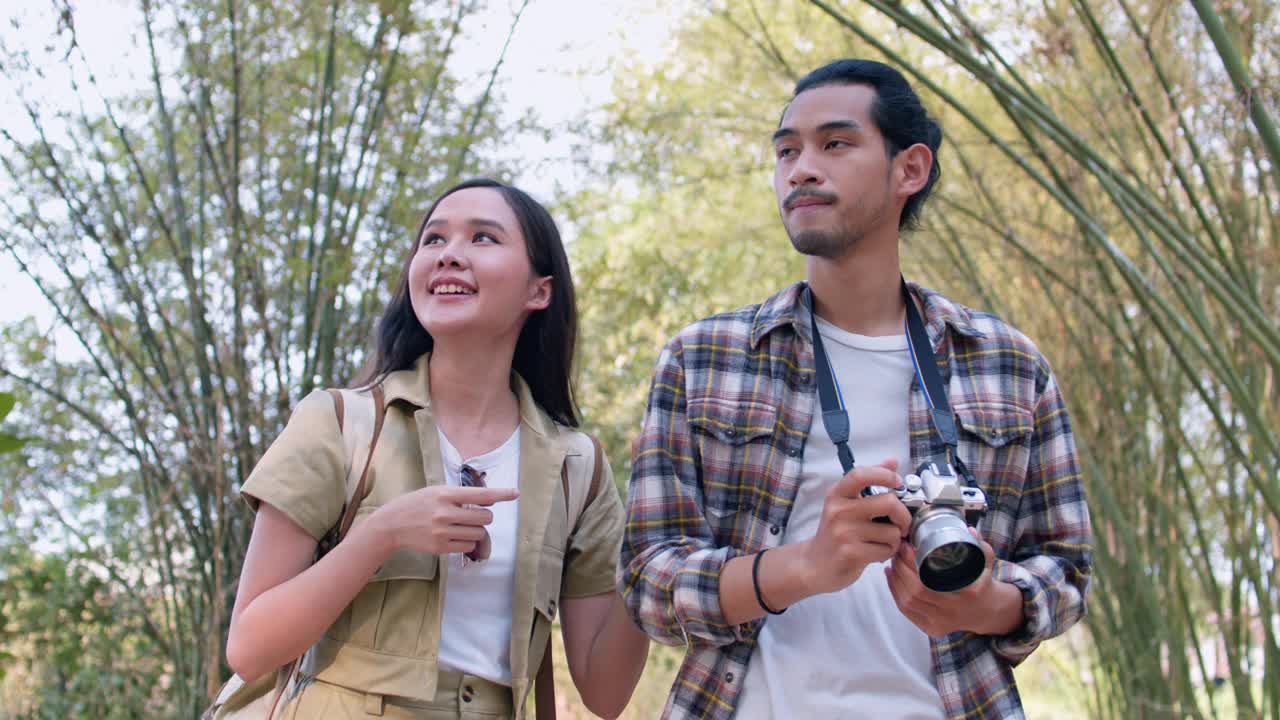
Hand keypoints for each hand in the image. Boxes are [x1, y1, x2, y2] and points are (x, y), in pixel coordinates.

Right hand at [371, 485, 517, 556]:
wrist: (391, 524)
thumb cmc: (417, 504)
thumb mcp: (435, 491)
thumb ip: (460, 495)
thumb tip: (490, 499)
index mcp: (445, 494)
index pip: (481, 494)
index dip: (501, 494)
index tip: (516, 493)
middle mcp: (445, 512)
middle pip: (485, 517)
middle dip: (484, 517)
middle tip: (473, 516)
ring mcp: (442, 531)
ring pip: (479, 534)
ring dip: (476, 531)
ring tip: (461, 526)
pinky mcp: (440, 547)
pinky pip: (468, 547)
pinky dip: (467, 543)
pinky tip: (455, 537)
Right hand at [800, 459, 911, 594]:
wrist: (815, 564)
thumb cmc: (836, 532)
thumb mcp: (846, 503)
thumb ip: (870, 482)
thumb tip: (892, 460)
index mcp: (837, 494)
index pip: (860, 474)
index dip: (885, 475)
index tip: (897, 482)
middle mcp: (839, 511)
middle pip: (888, 502)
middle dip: (903, 515)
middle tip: (902, 523)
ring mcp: (844, 532)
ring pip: (892, 531)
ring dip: (895, 539)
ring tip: (883, 541)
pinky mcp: (851, 553)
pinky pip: (886, 549)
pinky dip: (888, 552)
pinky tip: (877, 553)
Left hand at [884, 527, 1013, 636]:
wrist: (986, 613)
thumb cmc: (982, 584)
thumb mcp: (986, 565)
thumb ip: (980, 547)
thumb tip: (969, 530)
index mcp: (968, 595)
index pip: (929, 582)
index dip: (911, 564)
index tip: (906, 546)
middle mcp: (953, 612)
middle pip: (914, 592)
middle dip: (900, 569)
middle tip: (897, 552)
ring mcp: (941, 623)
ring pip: (907, 602)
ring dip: (894, 580)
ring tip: (893, 562)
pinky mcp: (931, 629)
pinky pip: (906, 612)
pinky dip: (895, 593)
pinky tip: (891, 577)